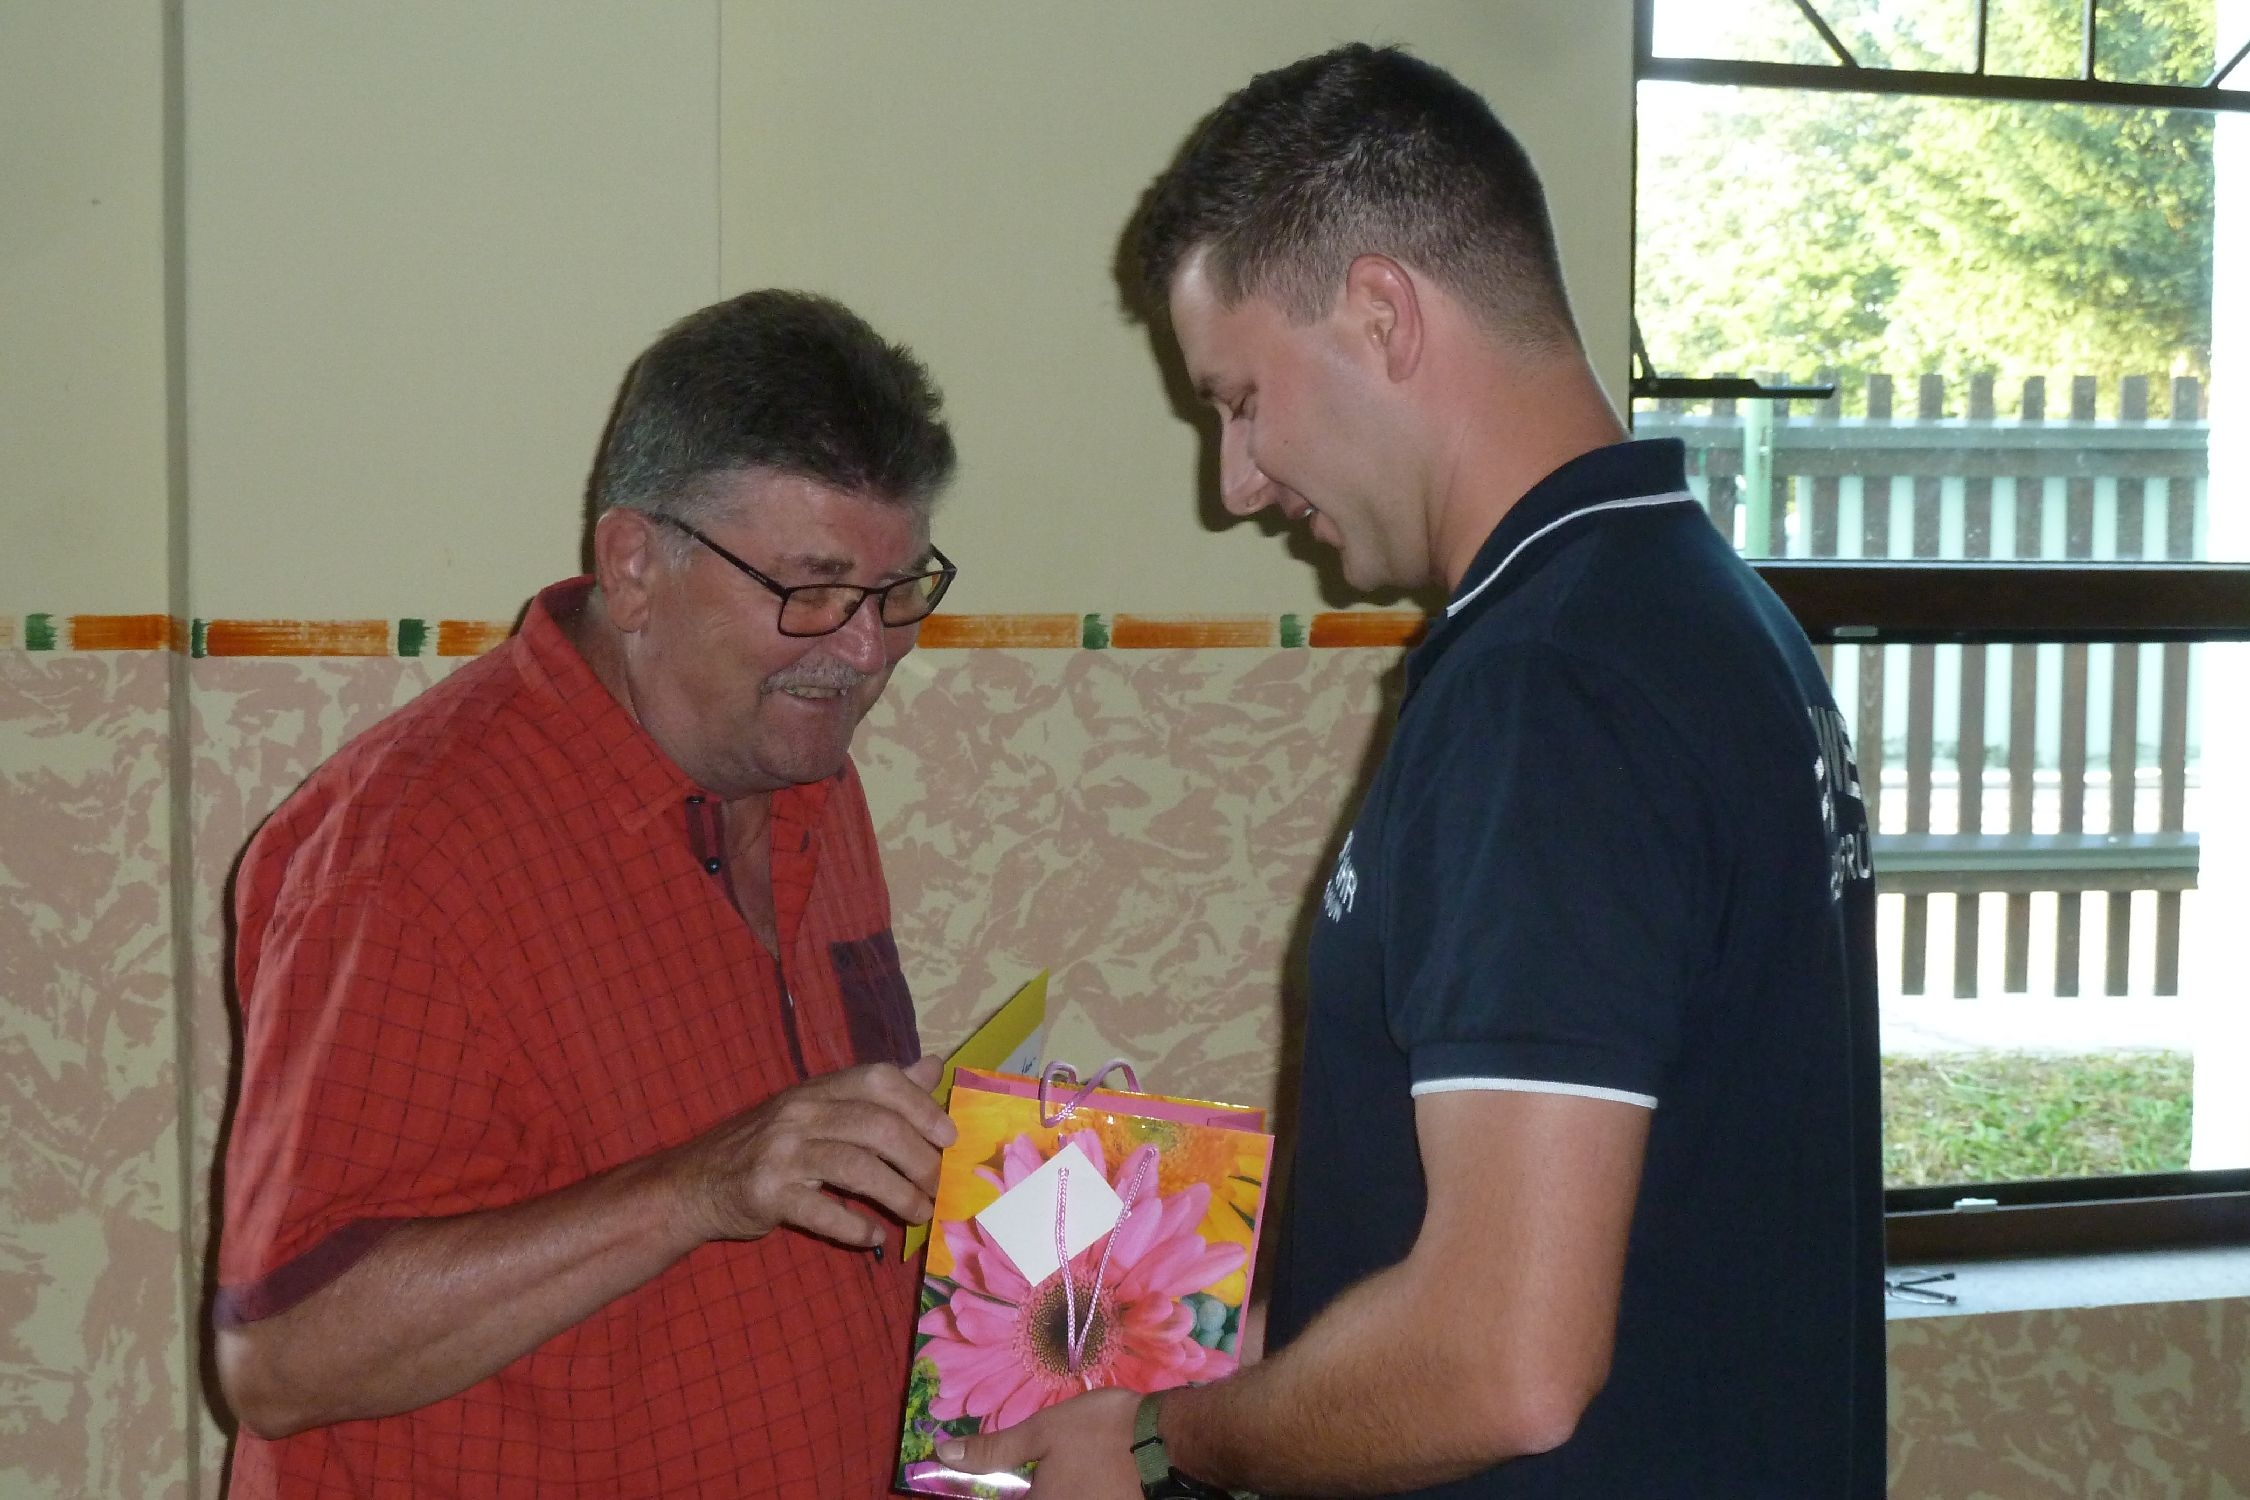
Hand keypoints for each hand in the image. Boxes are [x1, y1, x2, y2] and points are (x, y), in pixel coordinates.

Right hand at [666, 1056, 954, 1248]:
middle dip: (918, 1159)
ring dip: (898, 1195)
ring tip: (921, 1214)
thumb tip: (932, 1067)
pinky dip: (854, 1227)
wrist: (695, 1183)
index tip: (949, 1136)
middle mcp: (800, 1114)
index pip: (877, 1080)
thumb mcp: (818, 1108)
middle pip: (876, 1126)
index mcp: (817, 1089)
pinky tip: (875, 1238)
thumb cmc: (768, 1145)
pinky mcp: (767, 1195)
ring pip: (856, 1169)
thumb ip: (876, 1092)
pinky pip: (822, 1212)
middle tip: (938, 1185)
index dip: (920, 1104)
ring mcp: (781, 1153)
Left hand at [937, 1386, 1143, 1499]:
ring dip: (1048, 1488)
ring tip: (1059, 1469)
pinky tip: (1078, 1477)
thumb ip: (994, 1450)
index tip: (978, 1478)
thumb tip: (945, 1456)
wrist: (1167, 1441)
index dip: (988, 1491)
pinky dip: (1072, 1491)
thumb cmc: (1100, 1432)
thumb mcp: (1042, 1432)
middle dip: (1024, 1488)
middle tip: (1024, 1470)